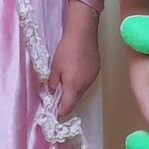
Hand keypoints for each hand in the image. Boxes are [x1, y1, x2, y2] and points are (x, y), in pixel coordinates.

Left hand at [46, 1, 100, 119]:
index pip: (68, 106)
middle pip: (75, 99)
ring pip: (81, 90)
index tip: (56, 114)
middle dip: (67, 101)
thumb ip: (53, 82)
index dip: (61, 112)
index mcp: (73, 86)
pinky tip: (74, 73)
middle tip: (57, 99)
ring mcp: (92, 78)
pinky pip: (86, 81)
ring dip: (73, 90)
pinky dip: (80, 82)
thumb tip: (52, 91)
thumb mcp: (55, 67)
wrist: (83, 34)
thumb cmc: (67, 50)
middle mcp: (85, 85)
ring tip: (65, 83)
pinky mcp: (96, 71)